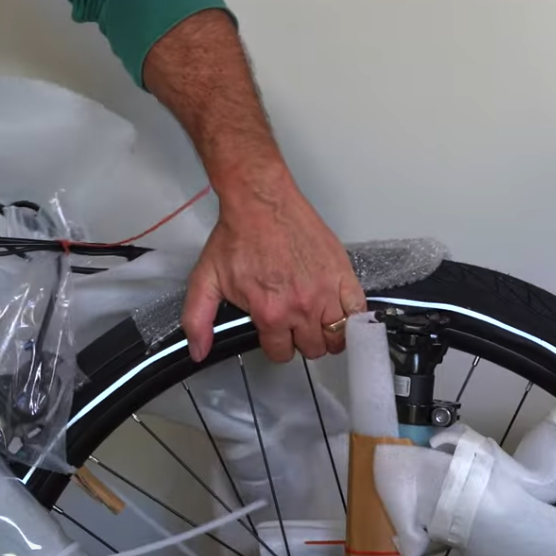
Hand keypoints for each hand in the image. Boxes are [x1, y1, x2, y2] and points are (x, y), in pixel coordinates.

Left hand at [180, 177, 366, 362]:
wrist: (260, 202)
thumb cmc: (238, 236)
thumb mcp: (206, 280)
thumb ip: (197, 320)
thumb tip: (198, 351)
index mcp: (270, 313)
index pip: (282, 353)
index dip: (277, 345)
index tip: (276, 332)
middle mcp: (301, 308)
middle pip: (313, 348)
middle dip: (303, 340)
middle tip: (296, 324)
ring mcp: (326, 292)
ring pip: (338, 337)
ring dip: (328, 334)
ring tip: (318, 320)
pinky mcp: (343, 275)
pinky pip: (358, 312)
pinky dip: (352, 318)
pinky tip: (340, 312)